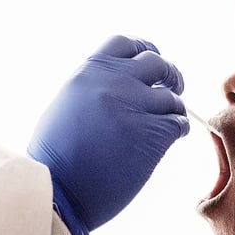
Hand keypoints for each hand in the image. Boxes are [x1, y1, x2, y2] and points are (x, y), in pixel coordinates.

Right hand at [28, 35, 188, 234]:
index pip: (126, 44)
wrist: (57, 191)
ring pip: (172, 98)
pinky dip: (178, 130)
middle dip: (169, 76)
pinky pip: (178, 123)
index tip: (152, 63)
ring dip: (173, 110)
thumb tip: (120, 82)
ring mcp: (134, 107)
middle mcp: (113, 82)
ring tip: (166, 123)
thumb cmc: (55, 158)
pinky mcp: (151, 134)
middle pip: (157, 64)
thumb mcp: (67, 104)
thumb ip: (93, 87)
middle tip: (173, 88)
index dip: (144, 51)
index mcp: (89, 71)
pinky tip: (170, 139)